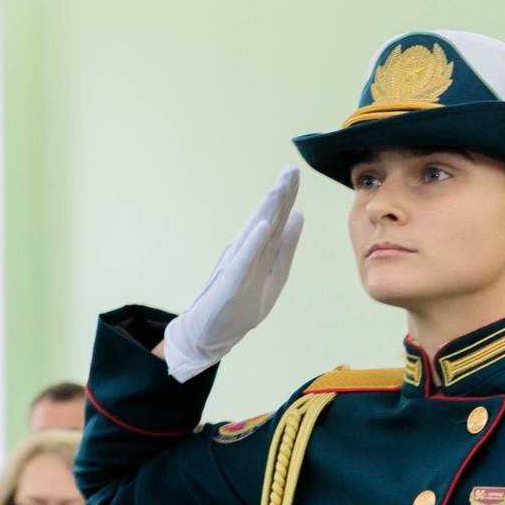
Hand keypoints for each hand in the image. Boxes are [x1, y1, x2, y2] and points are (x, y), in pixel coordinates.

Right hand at [163, 167, 306, 381]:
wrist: (205, 335)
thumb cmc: (236, 305)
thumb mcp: (271, 276)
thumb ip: (283, 248)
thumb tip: (298, 215)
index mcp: (258, 252)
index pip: (275, 222)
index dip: (286, 198)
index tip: (295, 171)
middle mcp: (245, 254)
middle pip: (266, 221)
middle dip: (279, 196)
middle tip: (291, 169)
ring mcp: (236, 268)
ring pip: (255, 236)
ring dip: (267, 212)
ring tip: (279, 188)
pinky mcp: (229, 285)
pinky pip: (243, 262)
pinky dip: (252, 244)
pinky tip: (261, 226)